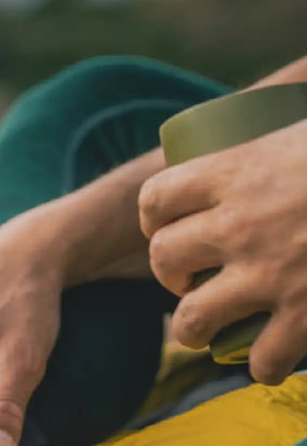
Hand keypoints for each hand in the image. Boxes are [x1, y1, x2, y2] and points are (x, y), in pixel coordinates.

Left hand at [139, 119, 306, 382]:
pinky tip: (273, 359)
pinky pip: (260, 360)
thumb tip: (298, 80)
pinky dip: (264, 366)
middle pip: (163, 260)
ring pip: (190, 321)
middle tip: (192, 281)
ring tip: (212, 331)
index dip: (154, 219)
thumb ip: (289, 122)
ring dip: (196, 330)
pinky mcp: (304, 316)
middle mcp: (241, 224)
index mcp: (239, 170)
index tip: (167, 229)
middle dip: (170, 276)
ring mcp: (269, 274)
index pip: (157, 197)